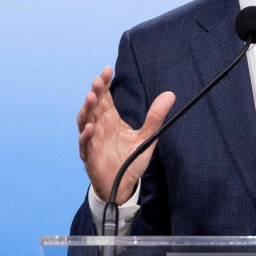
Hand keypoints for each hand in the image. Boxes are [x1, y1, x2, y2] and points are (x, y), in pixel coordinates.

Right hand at [77, 67, 175, 203]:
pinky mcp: (90, 157)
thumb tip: (170, 95)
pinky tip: (90, 128)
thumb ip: (155, 117)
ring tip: (91, 96)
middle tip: (98, 79)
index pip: (105, 97)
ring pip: (85, 121)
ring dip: (87, 109)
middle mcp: (99, 127)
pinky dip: (86, 136)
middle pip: (94, 105)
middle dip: (95, 91)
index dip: (105, 84)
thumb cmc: (130, 159)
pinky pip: (85, 145)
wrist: (123, 186)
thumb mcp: (147, 136)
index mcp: (110, 119)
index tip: (107, 70)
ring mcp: (92, 141)